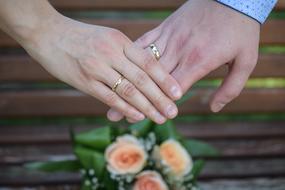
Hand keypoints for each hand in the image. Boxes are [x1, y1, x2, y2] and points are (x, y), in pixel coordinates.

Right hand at [21, 15, 181, 123]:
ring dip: (147, 107)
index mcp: (119, 41)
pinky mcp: (85, 81)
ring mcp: (97, 68)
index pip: (148, 62)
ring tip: (160, 118)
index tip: (178, 93)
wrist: (47, 33)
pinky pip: (110, 98)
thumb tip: (143, 73)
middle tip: (173, 112)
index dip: (165, 79)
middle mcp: (111, 53)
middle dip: (160, 98)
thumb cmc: (80, 37)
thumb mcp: (107, 38)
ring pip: (129, 91)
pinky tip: (138, 117)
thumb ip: (124, 53)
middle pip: (142, 79)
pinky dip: (126, 109)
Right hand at [107, 0, 259, 120]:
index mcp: (199, 60)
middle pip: (151, 81)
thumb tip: (214, 108)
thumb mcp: (246, 60)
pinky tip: (119, 67)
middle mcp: (179, 50)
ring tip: (111, 96)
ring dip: (126, 82)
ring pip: (143, 64)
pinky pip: (144, 41)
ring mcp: (170, 37)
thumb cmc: (241, 29)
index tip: (140, 118)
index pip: (173, 88)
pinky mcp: (165, 27)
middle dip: (133, 100)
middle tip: (114, 117)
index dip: (155, 105)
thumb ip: (231, 87)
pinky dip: (131, 56)